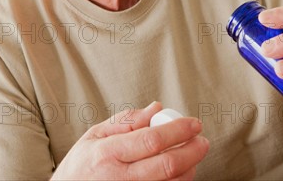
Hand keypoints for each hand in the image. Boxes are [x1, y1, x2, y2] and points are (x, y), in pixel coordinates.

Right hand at [51, 101, 208, 179]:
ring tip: (191, 156)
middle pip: (168, 165)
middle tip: (202, 140)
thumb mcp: (94, 137)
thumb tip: (156, 108)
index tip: (194, 123)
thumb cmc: (80, 167)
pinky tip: (179, 173)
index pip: (151, 140)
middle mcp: (119, 179)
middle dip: (193, 150)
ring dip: (190, 169)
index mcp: (107, 154)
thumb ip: (126, 122)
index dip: (178, 130)